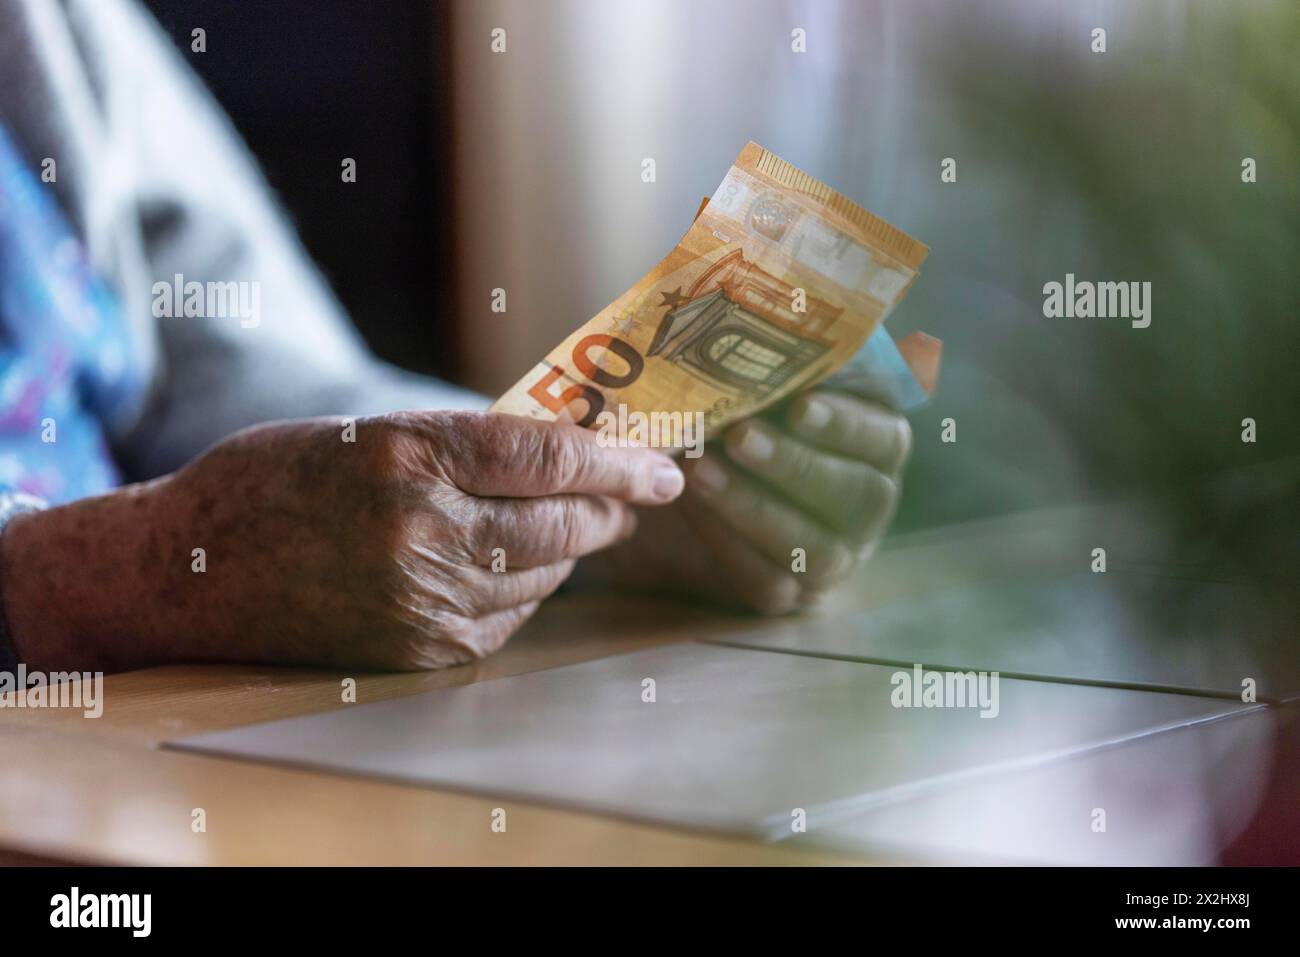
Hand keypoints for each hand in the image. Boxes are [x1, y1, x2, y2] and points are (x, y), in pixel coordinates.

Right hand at [2, 411, 683, 670]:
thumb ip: (464, 445)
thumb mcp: (368, 432)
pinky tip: (522, 564)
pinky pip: (508, 616)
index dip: (619, 462)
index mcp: (409, 456)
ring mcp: (421, 599)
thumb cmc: (276, 480)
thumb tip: (564, 451)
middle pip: (561, 520)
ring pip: (543, 572)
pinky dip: (528, 587)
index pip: (549, 457)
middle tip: (640, 493)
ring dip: (574, 546)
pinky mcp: (417, 650)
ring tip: (585, 523)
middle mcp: (422, 531)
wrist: (189, 572)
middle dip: (613, 507)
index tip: (665, 466)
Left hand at [597, 391, 909, 613]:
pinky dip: (729, 546)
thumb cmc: (745, 410)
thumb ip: (783, 361)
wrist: (691, 475)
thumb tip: (778, 322)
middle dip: (795, 465)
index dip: (845, 424)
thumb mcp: (767, 381)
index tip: (798, 405)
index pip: (884, 437)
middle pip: (855, 495)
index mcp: (878, 444)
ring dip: (756, 509)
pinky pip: (771, 584)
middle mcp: (868, 504)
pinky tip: (690, 509)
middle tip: (740, 436)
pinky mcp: (790, 593)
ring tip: (701, 471)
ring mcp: (835, 555)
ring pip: (816, 548)